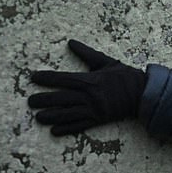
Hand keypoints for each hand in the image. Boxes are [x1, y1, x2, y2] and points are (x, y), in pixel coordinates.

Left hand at [28, 39, 146, 135]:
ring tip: (38, 117)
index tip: (34, 77)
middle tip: (30, 101)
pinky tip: (54, 130)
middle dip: (43, 100)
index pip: (63, 78)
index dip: (47, 78)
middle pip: (61, 98)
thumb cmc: (124, 75)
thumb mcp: (106, 61)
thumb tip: (71, 42)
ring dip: (51, 116)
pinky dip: (66, 128)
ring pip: (67, 114)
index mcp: (90, 80)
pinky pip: (79, 125)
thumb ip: (87, 53)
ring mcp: (93, 109)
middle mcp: (89, 95)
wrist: (141, 93)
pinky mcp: (98, 119)